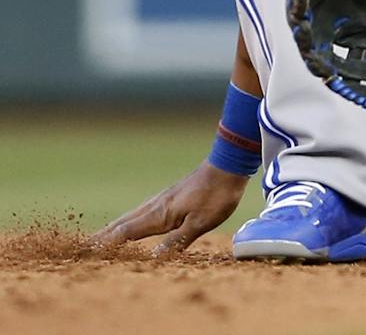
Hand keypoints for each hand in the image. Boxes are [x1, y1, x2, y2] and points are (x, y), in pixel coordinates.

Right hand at [94, 162, 249, 255]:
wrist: (227, 165)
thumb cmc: (216, 195)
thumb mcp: (200, 223)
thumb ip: (176, 241)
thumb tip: (151, 259)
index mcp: (157, 216)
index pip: (122, 234)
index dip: (103, 245)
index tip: (82, 254)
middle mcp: (152, 208)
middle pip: (118, 226)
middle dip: (98, 239)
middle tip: (77, 249)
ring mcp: (158, 201)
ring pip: (126, 218)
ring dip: (108, 230)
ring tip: (94, 240)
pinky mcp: (166, 199)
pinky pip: (137, 214)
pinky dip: (124, 223)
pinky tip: (126, 225)